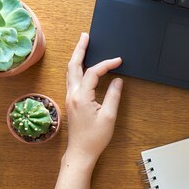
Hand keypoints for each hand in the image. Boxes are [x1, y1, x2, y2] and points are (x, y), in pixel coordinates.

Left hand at [64, 32, 123, 166]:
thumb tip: (117, 81)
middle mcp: (72, 95)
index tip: (118, 61)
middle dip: (80, 50)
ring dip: (76, 57)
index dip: (106, 64)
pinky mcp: (71, 102)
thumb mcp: (109, 117)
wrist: (80, 152)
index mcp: (81, 97)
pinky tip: (82, 66)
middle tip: (85, 36)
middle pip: (74, 66)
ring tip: (83, 46)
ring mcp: (70, 98)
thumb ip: (113, 96)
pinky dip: (77, 69)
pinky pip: (72, 80)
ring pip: (70, 72)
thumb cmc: (94, 138)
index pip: (93, 73)